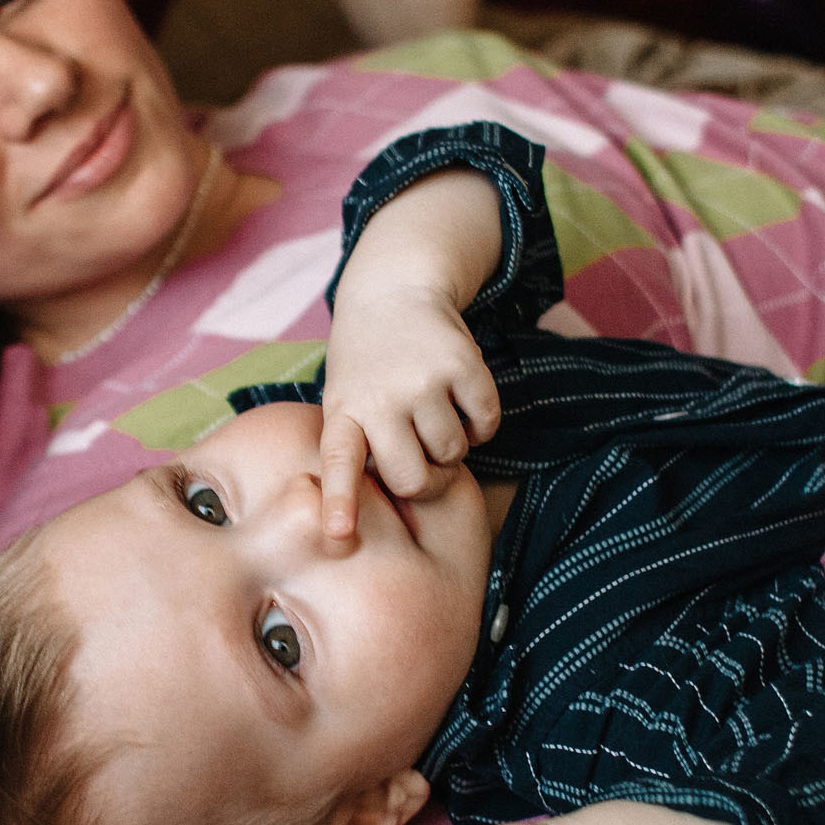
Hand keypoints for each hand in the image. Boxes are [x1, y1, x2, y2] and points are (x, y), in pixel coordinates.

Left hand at [319, 285, 499, 539]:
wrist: (394, 290)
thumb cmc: (368, 364)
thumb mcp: (345, 398)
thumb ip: (363, 444)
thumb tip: (408, 492)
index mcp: (344, 412)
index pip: (338, 462)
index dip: (340, 500)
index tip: (337, 534)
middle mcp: (380, 397)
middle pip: (413, 480)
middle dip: (427, 481)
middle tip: (424, 458)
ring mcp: (422, 381)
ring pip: (453, 454)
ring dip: (452, 444)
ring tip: (434, 413)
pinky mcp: (462, 365)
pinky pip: (486, 425)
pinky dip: (481, 423)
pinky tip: (460, 398)